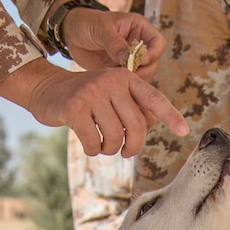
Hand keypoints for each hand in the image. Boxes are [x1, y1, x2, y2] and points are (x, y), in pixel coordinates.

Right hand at [0, 58, 188, 156]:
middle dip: (133, 145)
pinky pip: (94, 142)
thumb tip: (151, 126)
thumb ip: (131, 107)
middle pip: (136, 125)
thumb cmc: (84, 98)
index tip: (183, 131)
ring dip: (110, 149)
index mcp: (126, 77)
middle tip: (125, 152)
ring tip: (103, 146)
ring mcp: (92, 92)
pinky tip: (88, 144)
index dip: (170, 116)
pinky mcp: (75, 107)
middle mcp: (111, 81)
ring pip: (115, 136)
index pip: (154, 98)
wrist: (46, 88)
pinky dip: (93, 150)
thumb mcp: (111, 95)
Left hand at [59, 4, 165, 82]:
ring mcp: (131, 59)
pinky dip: (125, 86)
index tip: (138, 61)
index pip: (158, 43)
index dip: (152, 54)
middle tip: (126, 75)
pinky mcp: (121, 71)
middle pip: (153, 63)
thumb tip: (126, 57)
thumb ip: (114, 42)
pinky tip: (113, 86)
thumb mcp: (100, 29)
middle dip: (143, 71)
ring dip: (134, 80)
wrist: (72, 33)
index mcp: (140, 28)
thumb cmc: (88, 23)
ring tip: (117, 80)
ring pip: (144, 75)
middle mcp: (139, 44)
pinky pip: (130, 82)